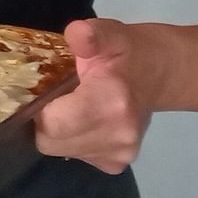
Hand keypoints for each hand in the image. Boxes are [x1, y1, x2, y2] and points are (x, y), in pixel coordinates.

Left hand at [33, 17, 159, 173]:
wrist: (160, 73)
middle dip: (44, 120)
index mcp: (113, 103)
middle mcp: (119, 136)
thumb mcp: (108, 33)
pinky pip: (75, 155)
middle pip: (50, 141)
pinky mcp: (116, 164)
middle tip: (56, 95)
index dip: (37, 108)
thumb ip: (90, 35)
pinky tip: (85, 119)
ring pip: (59, 149)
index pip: (53, 124)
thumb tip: (76, 35)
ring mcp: (120, 154)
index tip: (42, 90)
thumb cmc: (127, 52)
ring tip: (73, 105)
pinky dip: (72, 139)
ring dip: (58, 130)